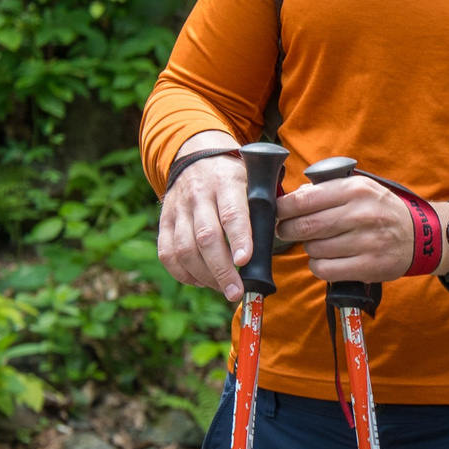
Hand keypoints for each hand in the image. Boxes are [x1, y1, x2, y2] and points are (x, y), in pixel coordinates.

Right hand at [156, 133, 252, 300]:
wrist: (196, 157)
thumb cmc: (236, 179)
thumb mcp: (255, 182)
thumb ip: (266, 207)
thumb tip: (284, 236)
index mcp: (227, 184)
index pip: (233, 214)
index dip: (239, 239)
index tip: (245, 262)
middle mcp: (199, 196)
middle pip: (207, 237)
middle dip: (222, 270)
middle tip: (236, 291)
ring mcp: (178, 209)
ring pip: (185, 249)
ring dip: (204, 275)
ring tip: (223, 289)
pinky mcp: (164, 221)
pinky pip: (167, 253)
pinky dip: (183, 273)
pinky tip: (201, 281)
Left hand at [274, 176, 437, 284]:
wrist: (421, 236)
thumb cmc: (382, 210)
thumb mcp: (361, 188)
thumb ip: (327, 190)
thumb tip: (291, 199)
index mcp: (356, 190)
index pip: (304, 199)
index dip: (283, 208)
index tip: (279, 212)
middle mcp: (362, 214)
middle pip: (304, 226)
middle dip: (287, 230)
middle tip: (287, 230)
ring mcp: (367, 242)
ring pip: (313, 249)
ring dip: (308, 248)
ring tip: (319, 243)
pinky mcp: (369, 266)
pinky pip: (324, 269)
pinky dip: (318, 266)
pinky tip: (327, 259)